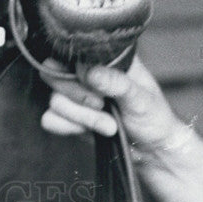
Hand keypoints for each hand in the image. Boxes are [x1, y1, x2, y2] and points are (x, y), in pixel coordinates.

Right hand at [40, 56, 195, 166]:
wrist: (152, 150)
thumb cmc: (153, 116)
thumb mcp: (141, 97)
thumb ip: (116, 83)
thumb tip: (89, 72)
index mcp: (102, 58)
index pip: (72, 51)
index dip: (75, 67)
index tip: (93, 83)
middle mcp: (84, 73)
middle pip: (53, 74)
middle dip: (77, 96)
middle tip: (102, 105)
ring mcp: (75, 95)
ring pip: (54, 100)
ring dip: (82, 117)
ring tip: (109, 126)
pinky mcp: (69, 117)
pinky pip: (50, 119)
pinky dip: (67, 127)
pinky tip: (87, 131)